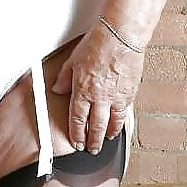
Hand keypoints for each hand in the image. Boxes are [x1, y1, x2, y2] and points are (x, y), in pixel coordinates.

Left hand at [51, 26, 144, 153]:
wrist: (121, 36)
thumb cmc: (98, 44)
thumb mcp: (73, 60)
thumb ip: (64, 77)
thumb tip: (57, 89)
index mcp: (83, 90)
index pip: (77, 118)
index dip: (77, 133)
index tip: (77, 142)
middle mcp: (100, 97)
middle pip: (95, 126)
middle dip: (93, 141)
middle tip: (91, 149)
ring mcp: (116, 97)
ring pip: (112, 123)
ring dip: (108, 134)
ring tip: (106, 140)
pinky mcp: (130, 93)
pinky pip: (124, 113)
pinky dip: (121, 122)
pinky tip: (119, 125)